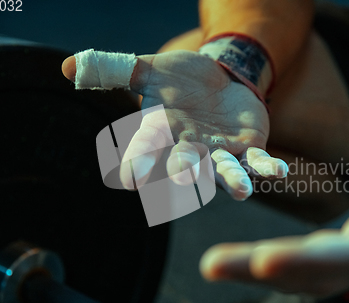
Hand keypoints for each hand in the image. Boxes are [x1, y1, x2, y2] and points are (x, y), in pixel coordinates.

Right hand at [62, 50, 286, 199]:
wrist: (218, 79)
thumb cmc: (178, 80)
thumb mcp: (148, 69)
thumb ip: (115, 69)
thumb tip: (70, 65)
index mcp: (162, 132)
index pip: (146, 149)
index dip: (139, 162)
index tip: (130, 177)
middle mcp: (189, 148)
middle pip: (185, 164)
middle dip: (186, 172)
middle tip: (185, 180)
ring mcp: (220, 152)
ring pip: (224, 171)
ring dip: (232, 180)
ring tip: (241, 191)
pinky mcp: (249, 147)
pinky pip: (258, 162)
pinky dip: (266, 168)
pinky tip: (279, 172)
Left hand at [199, 66, 348, 296]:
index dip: (316, 259)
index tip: (263, 261)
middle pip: (326, 271)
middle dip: (269, 270)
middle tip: (212, 265)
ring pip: (313, 272)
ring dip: (262, 270)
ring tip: (215, 265)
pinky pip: (313, 257)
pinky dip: (277, 262)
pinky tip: (243, 260)